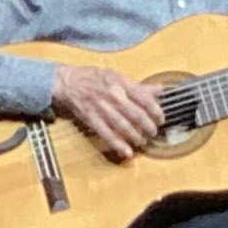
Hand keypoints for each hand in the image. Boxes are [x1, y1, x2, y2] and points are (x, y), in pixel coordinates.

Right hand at [51, 64, 165, 158]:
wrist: (67, 82)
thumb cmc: (93, 77)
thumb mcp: (117, 75)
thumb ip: (139, 85)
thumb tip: (160, 90)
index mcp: (121, 83)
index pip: (144, 99)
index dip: (156, 111)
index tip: (161, 119)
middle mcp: (113, 96)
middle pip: (136, 115)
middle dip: (148, 126)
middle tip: (154, 132)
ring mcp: (102, 109)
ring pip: (124, 126)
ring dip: (136, 136)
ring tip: (143, 141)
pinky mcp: (92, 120)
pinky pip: (107, 134)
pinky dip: (118, 145)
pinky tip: (127, 152)